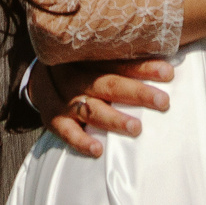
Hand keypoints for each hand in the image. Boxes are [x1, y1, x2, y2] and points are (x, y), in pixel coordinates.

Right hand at [30, 57, 174, 157]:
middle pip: (111, 85)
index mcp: (93, 59)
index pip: (122, 63)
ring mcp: (66, 100)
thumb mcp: (95, 55)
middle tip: (162, 101)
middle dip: (138, 93)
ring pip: (93, 110)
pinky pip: (67, 132)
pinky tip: (97, 149)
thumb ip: (122, 57)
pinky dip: (81, 141)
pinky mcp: (54, 119)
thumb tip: (164, 61)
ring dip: (114, 119)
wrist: (37, 74)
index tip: (168, 73)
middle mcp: (80, 78)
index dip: (145, 68)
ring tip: (136, 128)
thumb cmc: (80, 65)